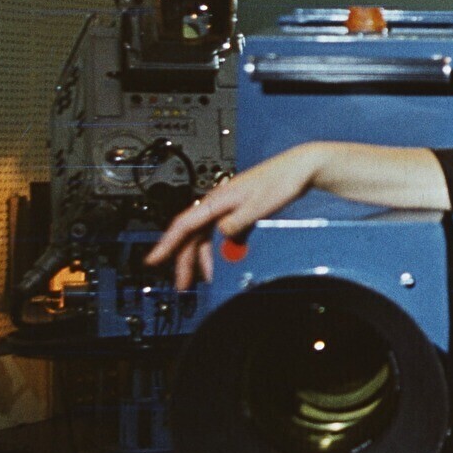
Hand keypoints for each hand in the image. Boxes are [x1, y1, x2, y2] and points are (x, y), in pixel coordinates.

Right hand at [144, 144, 323, 290]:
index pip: (183, 225)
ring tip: (203, 277)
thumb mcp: (258, 206)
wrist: (299, 168)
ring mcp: (228, 207)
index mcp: (217, 201)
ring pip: (205, 235)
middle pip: (192, 235)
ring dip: (202, 257)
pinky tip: (223, 259)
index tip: (153, 260)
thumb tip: (222, 234)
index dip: (166, 244)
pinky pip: (221, 232)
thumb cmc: (281, 181)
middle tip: (183, 283)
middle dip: (184, 260)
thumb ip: (238, 223)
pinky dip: (219, 248)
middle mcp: (218, 203)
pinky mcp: (239, 211)